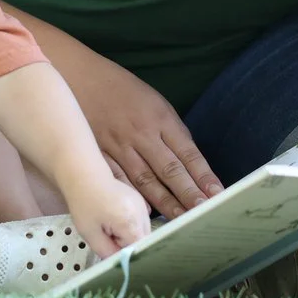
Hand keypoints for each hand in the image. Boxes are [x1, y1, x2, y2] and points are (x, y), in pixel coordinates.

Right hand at [51, 48, 223, 216]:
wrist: (79, 76)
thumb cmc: (121, 89)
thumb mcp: (155, 102)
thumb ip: (171, 133)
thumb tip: (189, 164)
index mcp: (160, 118)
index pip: (188, 153)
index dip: (204, 176)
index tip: (218, 194)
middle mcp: (141, 134)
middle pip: (170, 171)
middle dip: (189, 195)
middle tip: (205, 214)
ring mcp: (118, 146)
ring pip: (145, 182)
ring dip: (165, 204)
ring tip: (182, 221)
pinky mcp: (99, 155)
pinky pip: (119, 181)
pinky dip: (131, 199)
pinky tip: (143, 214)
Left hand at [63, 176, 152, 257]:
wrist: (84, 176)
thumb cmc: (84, 204)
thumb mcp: (90, 234)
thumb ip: (107, 253)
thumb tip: (119, 263)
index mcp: (130, 222)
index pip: (138, 250)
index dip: (126, 255)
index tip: (112, 254)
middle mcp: (142, 214)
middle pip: (143, 242)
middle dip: (127, 246)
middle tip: (107, 238)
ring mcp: (143, 206)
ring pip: (143, 232)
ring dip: (129, 236)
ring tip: (109, 227)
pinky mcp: (141, 202)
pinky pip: (141, 222)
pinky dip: (131, 227)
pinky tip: (115, 220)